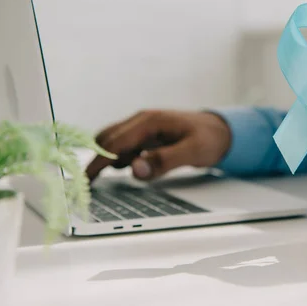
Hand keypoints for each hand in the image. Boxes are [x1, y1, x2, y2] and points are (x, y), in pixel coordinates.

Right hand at [85, 110, 230, 180]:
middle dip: (95, 160)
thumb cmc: (209, 139)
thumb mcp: (192, 151)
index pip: (115, 142)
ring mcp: (142, 128)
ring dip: (105, 159)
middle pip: (107, 139)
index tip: (84, 179)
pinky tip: (121, 171)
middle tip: (85, 184)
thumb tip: (135, 169)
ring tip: (96, 182)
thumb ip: (164, 161)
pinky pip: (124, 147)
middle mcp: (141, 121)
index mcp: (149, 122)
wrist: (222, 130)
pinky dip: (117, 159)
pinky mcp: (146, 137)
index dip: (98, 161)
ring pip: (113, 142)